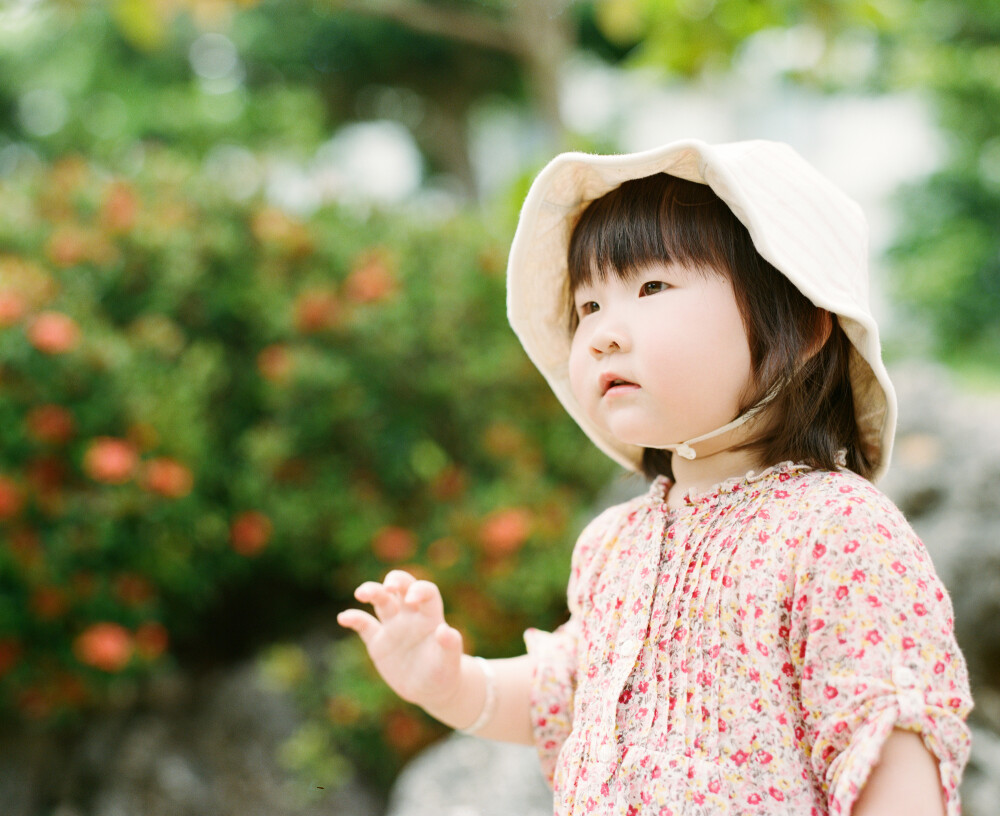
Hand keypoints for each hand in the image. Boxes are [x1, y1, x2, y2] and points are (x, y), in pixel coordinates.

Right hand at [337, 570, 465, 711]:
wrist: (430, 691)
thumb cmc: (444, 672)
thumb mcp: (450, 662)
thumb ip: (450, 645)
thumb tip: (445, 630)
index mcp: (430, 616)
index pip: (426, 591)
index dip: (419, 590)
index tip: (411, 599)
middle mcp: (410, 615)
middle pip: (401, 586)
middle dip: (394, 580)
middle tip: (388, 586)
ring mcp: (393, 626)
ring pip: (381, 600)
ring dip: (371, 591)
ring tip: (361, 593)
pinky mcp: (378, 641)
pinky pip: (364, 625)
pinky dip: (353, 618)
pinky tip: (343, 618)